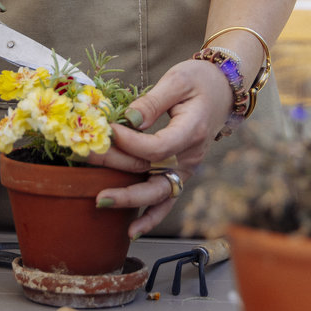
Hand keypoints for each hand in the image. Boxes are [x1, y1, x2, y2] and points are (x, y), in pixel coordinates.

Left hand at [93, 60, 232, 238]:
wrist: (224, 89)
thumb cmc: (200, 80)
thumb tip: (128, 121)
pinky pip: (167, 199)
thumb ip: (152, 102)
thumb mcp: (177, 80)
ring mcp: (186, 168)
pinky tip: (132, 230)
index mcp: (192, 131)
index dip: (130, 143)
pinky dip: (151, 216)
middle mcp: (191, 156)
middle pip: (153, 173)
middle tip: (87, 159)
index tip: (108, 131)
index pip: (157, 147)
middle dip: (117, 168)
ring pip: (159, 193)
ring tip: (102, 201)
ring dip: (130, 199)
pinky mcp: (180, 172)